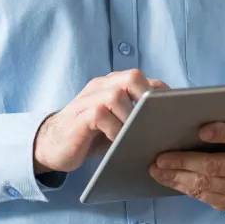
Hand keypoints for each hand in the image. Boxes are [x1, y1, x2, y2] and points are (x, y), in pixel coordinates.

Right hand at [33, 70, 167, 173]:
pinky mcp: (79, 116)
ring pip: (116, 95)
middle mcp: (101, 86)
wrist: (51, 146)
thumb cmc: (90, 137)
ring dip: (130, 118)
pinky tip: (115, 141)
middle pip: (132, 77)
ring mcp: (88, 99)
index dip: (161, 94)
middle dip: (148, 98)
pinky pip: (99, 114)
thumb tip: (167, 126)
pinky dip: (113, 129)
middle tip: (154, 121)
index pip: (144, 79)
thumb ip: (135, 118)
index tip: (173, 113)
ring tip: (134, 136)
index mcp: (113, 85)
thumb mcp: (116, 125)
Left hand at [150, 114, 224, 211]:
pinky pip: (206, 198)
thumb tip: (173, 95)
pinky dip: (184, 188)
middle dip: (185, 161)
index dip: (222, 133)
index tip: (200, 131)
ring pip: (208, 184)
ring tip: (158, 170)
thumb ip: (219, 107)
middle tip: (160, 158)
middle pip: (217, 165)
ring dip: (179, 177)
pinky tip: (169, 179)